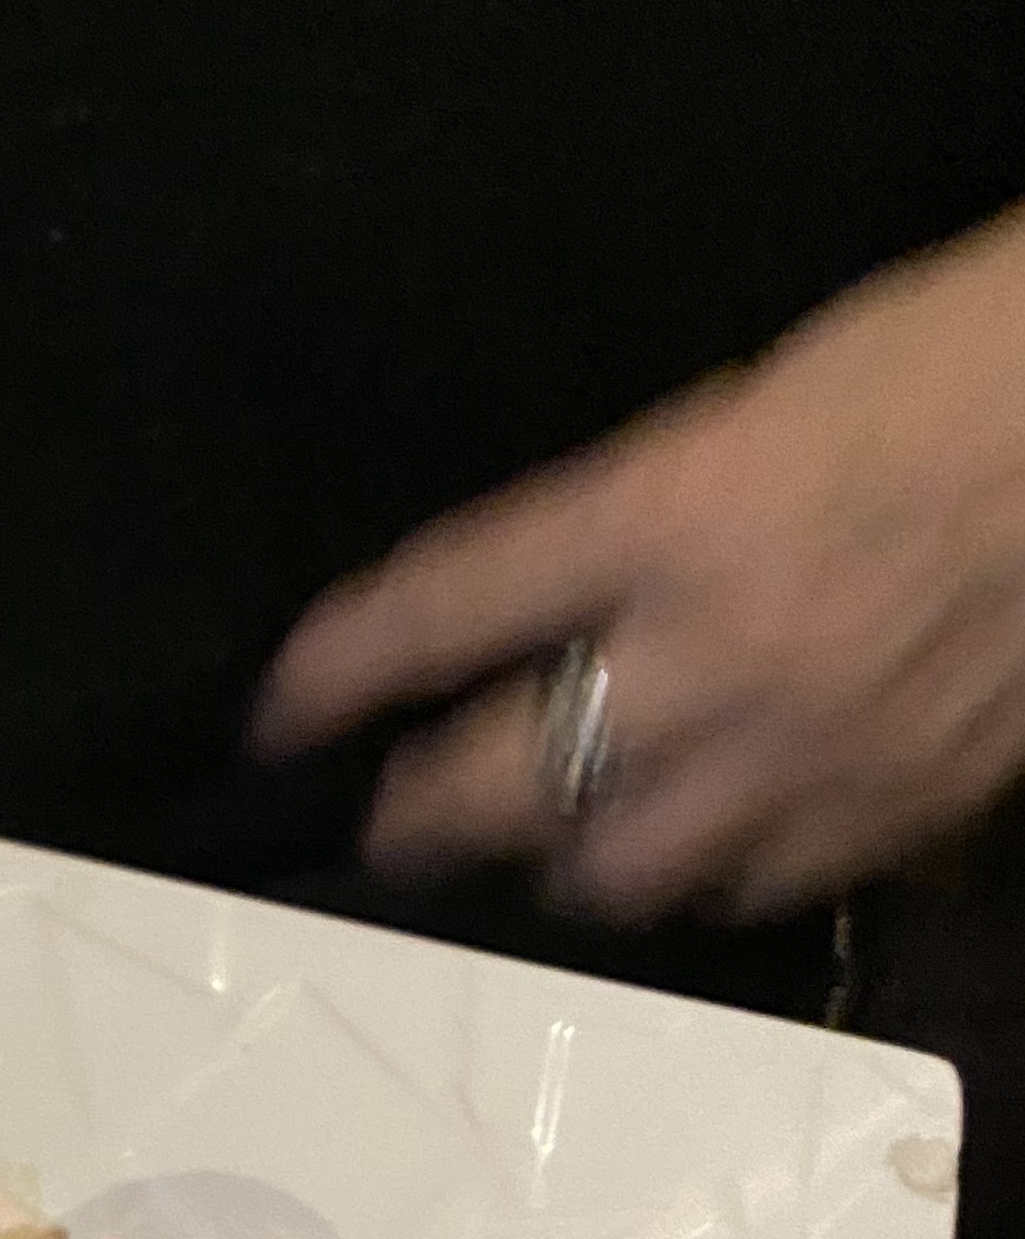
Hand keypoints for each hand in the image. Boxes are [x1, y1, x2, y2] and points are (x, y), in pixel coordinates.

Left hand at [251, 205, 1024, 922]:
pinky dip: (710, 878)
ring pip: (623, 874)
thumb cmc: (977, 352)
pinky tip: (703, 852)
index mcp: (675, 510)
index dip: (344, 671)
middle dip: (428, 814)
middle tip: (396, 821)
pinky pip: (759, 886)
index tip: (283, 711)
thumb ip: (661, 505)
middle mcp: (719, 654)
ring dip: (569, 863)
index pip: (446, 609)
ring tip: (551, 846)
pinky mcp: (898, 807)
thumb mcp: (779, 391)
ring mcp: (810, 748)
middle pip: (509, 786)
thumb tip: (572, 585)